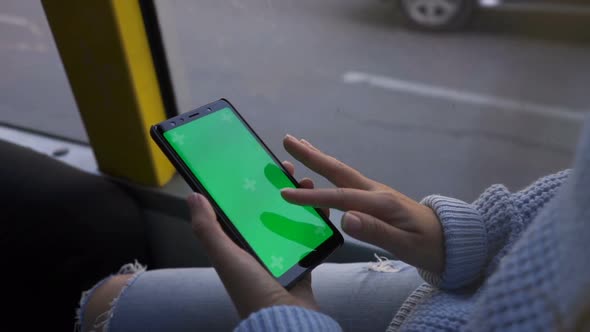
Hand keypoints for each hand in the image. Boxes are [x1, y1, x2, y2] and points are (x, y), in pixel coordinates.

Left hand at [187, 161, 320, 317]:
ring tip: (308, 182)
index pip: (241, 208)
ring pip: (291, 219)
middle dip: (279, 187)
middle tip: (288, 169)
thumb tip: (193, 195)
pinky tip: (322, 207)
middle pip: (269, 209)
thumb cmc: (253, 290)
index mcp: (238, 245)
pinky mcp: (302, 260)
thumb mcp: (226, 257)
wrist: (288, 320)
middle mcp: (258, 248)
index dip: (249, 186)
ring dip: (299, 200)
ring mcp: (282, 253)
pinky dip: (315, 220)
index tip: (258, 165)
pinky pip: (309, 235)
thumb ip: (208, 229)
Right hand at [280, 135, 444, 272]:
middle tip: (287, 140)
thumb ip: (376, 231)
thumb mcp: (405, 245)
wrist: (451, 239)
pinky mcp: (376, 197)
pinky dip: (329, 169)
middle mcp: (376, 191)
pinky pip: (346, 180)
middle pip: (337, 170)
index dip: (312, 197)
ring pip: (341, 172)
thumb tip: (346, 219)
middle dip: (311, 156)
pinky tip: (323, 167)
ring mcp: (376, 192)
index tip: (286, 193)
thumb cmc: (429, 245)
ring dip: (318, 158)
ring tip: (298, 145)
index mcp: (381, 203)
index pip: (340, 198)